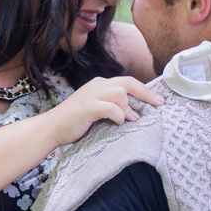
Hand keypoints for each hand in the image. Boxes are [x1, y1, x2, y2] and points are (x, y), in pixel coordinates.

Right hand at [45, 76, 164, 146]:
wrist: (51, 128)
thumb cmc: (75, 123)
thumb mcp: (98, 112)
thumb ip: (114, 108)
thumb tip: (134, 114)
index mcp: (100, 84)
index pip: (128, 82)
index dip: (145, 90)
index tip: (158, 100)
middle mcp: (97, 85)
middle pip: (129, 83)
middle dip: (147, 94)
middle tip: (159, 104)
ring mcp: (91, 94)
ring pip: (121, 93)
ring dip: (128, 108)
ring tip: (129, 120)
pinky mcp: (88, 106)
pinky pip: (111, 107)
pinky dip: (118, 116)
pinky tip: (117, 122)